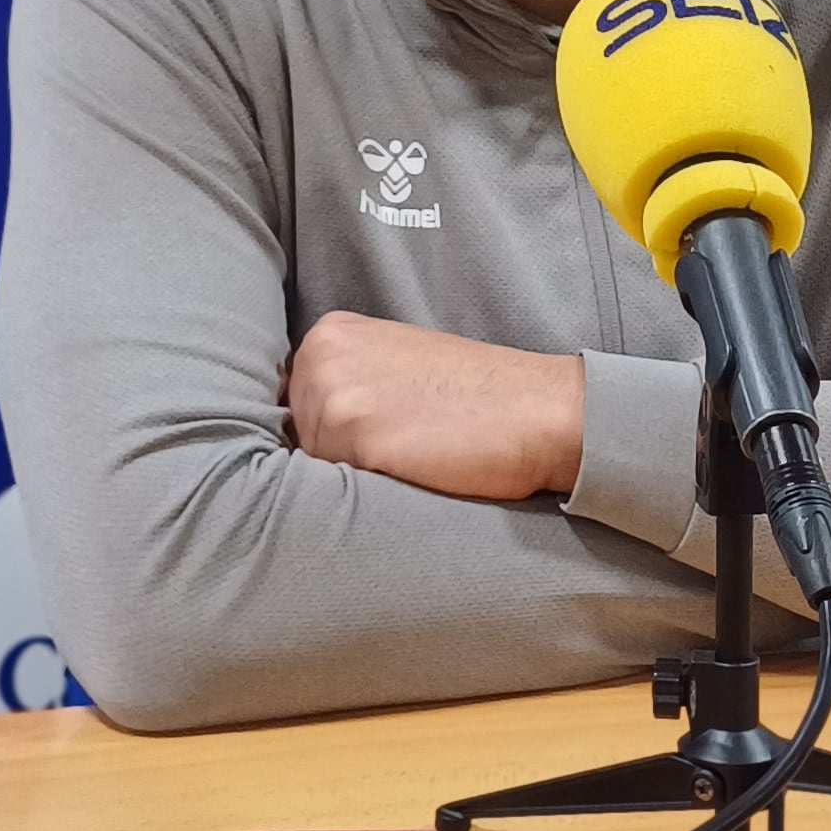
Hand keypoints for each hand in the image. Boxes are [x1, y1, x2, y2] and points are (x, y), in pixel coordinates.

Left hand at [286, 311, 584, 501]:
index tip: (383, 430)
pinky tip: (415, 472)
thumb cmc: (472, 395)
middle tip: (406, 444)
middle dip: (340, 458)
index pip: (294, 409)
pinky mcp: (360, 442)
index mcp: (329, 335)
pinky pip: (341, 492)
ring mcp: (337, 399)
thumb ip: (342, 383)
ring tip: (413, 457)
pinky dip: (372, 495)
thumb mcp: (392, 364)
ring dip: (358, 479)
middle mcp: (321, 359)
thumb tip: (292, 434)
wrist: (537, 410)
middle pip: (299, 441)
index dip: (333, 435)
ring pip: (316, 471)